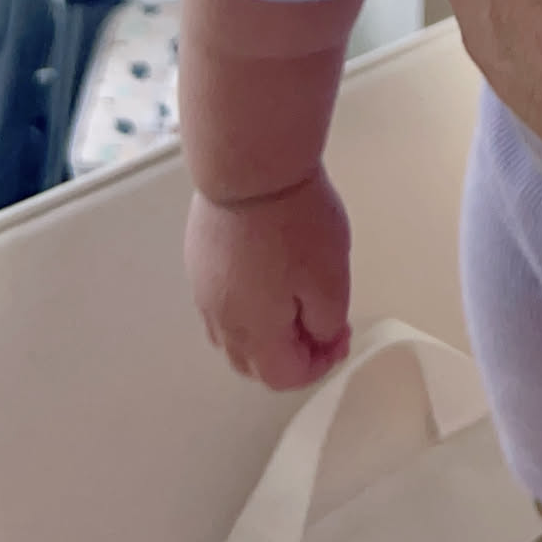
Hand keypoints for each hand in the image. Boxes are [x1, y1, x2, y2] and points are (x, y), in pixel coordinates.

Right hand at [185, 163, 352, 389]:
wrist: (250, 165)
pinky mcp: (200, 256)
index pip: (283, 377)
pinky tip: (267, 270)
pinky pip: (222, 297)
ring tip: (294, 296)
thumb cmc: (292, 219)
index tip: (340, 336)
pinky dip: (246, 300)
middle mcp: (220, 318)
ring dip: (265, 329)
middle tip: (319, 322)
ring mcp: (204, 286)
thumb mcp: (332, 280)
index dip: (320, 364)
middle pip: (253, 362)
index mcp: (254, 333)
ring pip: (233, 332)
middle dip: (290, 353)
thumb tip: (319, 336)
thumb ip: (327, 323)